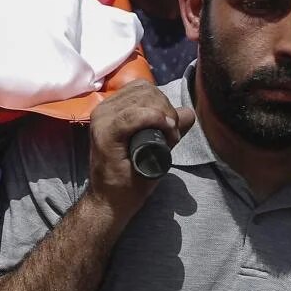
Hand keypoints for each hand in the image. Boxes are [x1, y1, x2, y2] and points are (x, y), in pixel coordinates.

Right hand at [84, 80, 193, 220]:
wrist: (112, 202)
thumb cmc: (132, 176)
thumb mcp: (156, 146)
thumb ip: (170, 127)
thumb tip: (188, 112)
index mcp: (111, 108)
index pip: (142, 87)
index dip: (163, 101)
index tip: (171, 125)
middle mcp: (103, 109)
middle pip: (145, 90)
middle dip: (167, 108)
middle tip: (172, 134)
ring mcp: (101, 120)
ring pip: (142, 99)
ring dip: (164, 115)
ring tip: (168, 138)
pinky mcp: (104, 134)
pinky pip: (134, 116)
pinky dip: (154, 119)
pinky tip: (166, 130)